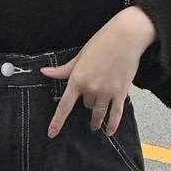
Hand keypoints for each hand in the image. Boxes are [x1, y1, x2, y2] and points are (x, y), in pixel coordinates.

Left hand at [40, 5, 156, 137]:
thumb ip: (63, 70)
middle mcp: (91, 88)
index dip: (57, 121)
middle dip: (86, 102)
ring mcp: (107, 92)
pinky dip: (112, 124)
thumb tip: (45, 72)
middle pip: (85, 105)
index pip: (64, 106)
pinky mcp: (121, 92)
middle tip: (90, 98)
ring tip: (95, 126)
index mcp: (78, 79)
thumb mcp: (80, 56)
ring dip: (96, 120)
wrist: (126, 37)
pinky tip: (109, 131)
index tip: (52, 133)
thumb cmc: (102, 42)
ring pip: (98, 112)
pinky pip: (116, 114)